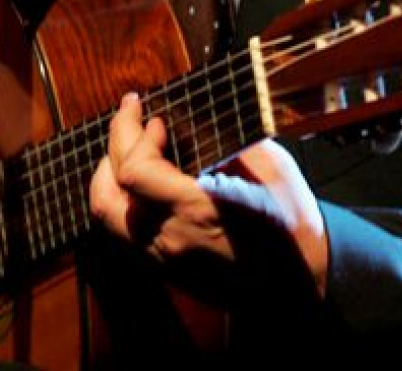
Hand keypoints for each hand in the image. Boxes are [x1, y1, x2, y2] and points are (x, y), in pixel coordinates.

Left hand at [87, 93, 328, 304]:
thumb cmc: (290, 225)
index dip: (135, 137)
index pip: (134, 172)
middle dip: (115, 144)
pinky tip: (139, 178)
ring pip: (106, 216)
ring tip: (126, 146)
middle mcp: (169, 238)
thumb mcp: (271, 170)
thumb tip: (195, 117)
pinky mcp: (162, 269)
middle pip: (109, 192)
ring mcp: (162, 259)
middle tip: (130, 115)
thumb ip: (228, 141)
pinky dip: (121, 197)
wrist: (295, 287)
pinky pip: (122, 231)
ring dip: (108, 174)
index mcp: (197, 210)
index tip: (155, 119)